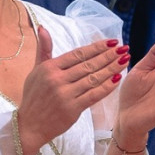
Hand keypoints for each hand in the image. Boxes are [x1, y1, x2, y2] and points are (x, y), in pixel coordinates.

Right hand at [18, 26, 127, 154]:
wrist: (29, 125)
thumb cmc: (33, 97)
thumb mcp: (35, 71)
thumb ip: (43, 50)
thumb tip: (43, 28)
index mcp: (49, 67)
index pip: (78, 54)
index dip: (96, 47)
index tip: (111, 42)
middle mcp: (57, 79)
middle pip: (88, 64)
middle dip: (108, 55)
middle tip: (124, 48)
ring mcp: (65, 94)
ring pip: (93, 78)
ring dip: (111, 69)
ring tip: (124, 60)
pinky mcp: (72, 109)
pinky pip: (93, 95)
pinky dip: (106, 87)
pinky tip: (117, 79)